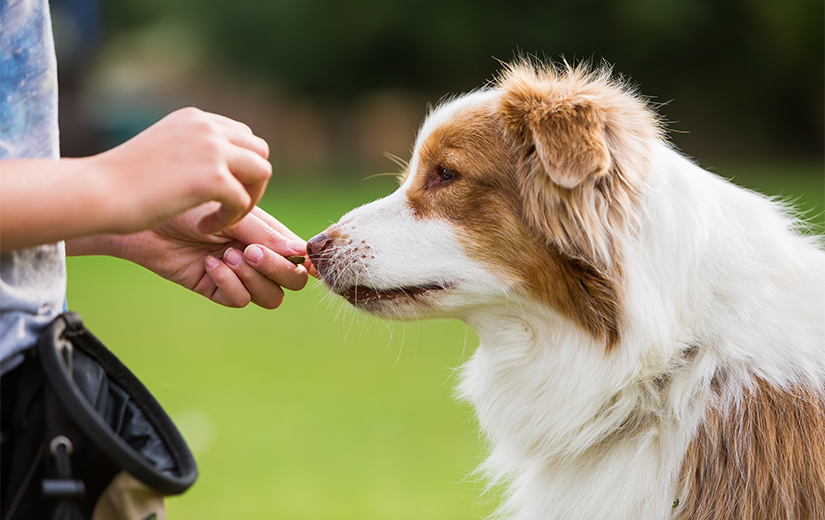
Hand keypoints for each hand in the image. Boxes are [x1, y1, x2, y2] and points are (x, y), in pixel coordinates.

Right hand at [89, 107, 271, 235]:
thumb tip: (216, 162)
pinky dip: (229, 219)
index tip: (220, 192)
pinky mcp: (213, 178)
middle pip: (259, 151)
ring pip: (261, 172)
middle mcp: (207, 127)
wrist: (96, 192)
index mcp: (195, 118)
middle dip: (251, 182)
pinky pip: (242, 201)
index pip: (242, 136)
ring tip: (221, 218)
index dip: (240, 167)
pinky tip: (204, 227)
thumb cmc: (121, 181)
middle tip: (227, 207)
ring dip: (247, 199)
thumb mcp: (162, 152)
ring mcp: (212, 150)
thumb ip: (190, 149)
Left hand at [106, 204, 311, 307]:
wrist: (145, 216)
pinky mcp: (217, 288)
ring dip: (253, 278)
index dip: (301, 259)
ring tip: (228, 255)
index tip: (291, 252)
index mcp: (268, 233)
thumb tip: (301, 253)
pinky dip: (229, 283)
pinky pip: (239, 300)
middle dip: (277, 269)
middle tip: (251, 252)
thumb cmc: (188, 204)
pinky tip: (209, 263)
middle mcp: (258, 256)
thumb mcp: (232, 213)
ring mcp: (240, 274)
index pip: (300, 256)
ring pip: (270, 297)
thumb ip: (266, 234)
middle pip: (292, 281)